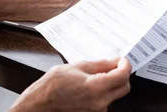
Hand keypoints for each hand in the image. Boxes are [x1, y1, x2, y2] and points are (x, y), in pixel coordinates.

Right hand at [11, 58, 131, 111]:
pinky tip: (89, 86)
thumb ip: (100, 65)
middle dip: (121, 75)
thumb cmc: (53, 85)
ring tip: (93, 77)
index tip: (123, 60)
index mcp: (96, 87)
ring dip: (110, 84)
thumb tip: (115, 61)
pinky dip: (103, 92)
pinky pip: (105, 101)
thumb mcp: (77, 66)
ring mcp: (97, 110)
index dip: (125, 65)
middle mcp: (100, 102)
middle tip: (112, 66)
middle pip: (124, 87)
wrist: (41, 104)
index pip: (123, 76)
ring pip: (115, 94)